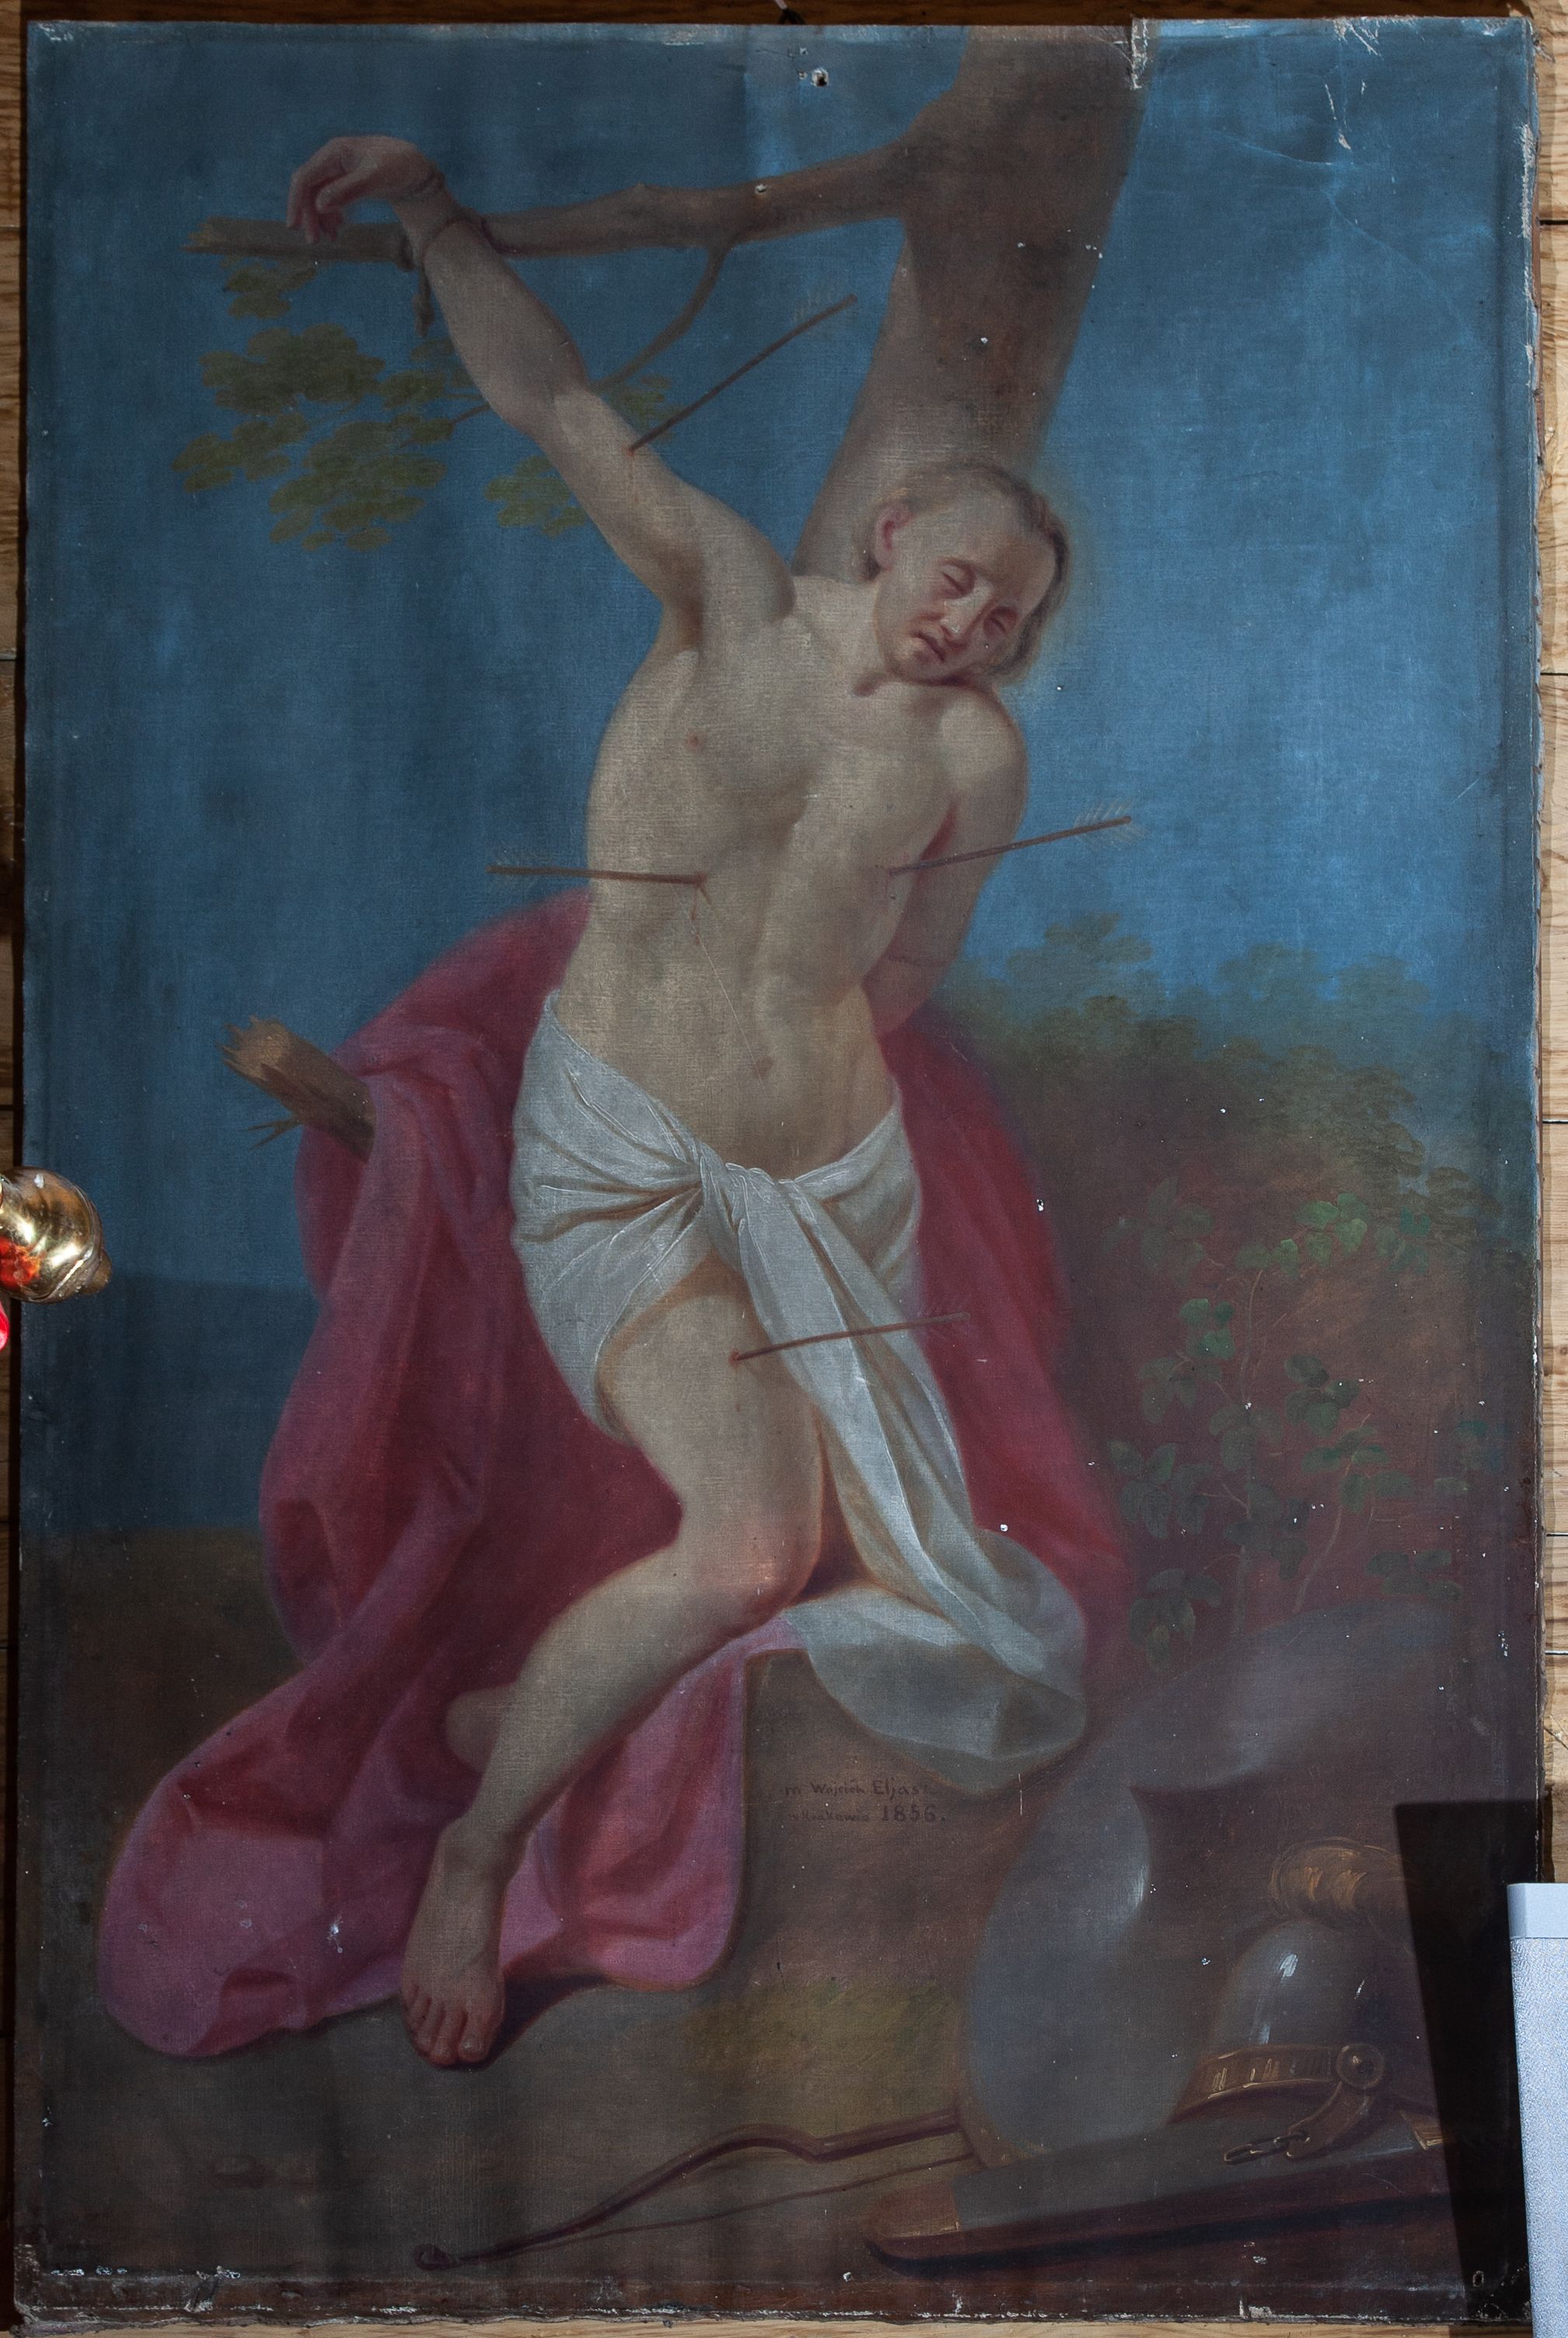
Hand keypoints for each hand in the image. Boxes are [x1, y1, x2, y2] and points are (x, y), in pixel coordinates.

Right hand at [286, 137, 438, 243]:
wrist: (416, 167)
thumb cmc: (398, 166)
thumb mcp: (374, 178)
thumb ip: (347, 190)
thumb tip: (319, 205)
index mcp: (334, 153)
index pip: (305, 178)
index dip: (296, 202)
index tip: (294, 226)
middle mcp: (331, 160)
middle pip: (309, 189)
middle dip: (309, 215)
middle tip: (314, 241)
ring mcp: (338, 171)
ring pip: (318, 196)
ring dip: (319, 218)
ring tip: (330, 238)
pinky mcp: (346, 182)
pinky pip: (330, 200)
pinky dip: (331, 216)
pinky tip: (337, 229)